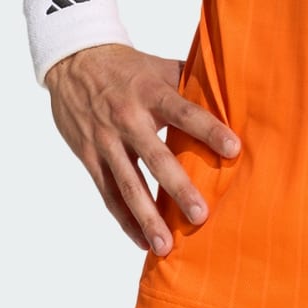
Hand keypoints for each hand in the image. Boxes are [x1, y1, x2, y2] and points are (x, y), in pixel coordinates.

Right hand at [45, 44, 240, 255]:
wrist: (73, 61)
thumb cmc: (127, 67)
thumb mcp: (159, 66)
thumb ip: (190, 81)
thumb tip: (234, 92)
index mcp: (151, 93)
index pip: (185, 113)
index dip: (209, 130)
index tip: (234, 149)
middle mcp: (128, 119)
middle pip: (156, 157)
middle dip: (178, 188)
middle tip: (200, 215)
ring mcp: (106, 141)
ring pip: (128, 185)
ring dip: (147, 217)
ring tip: (166, 246)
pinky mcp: (89, 157)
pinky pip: (108, 194)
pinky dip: (124, 219)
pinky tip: (142, 241)